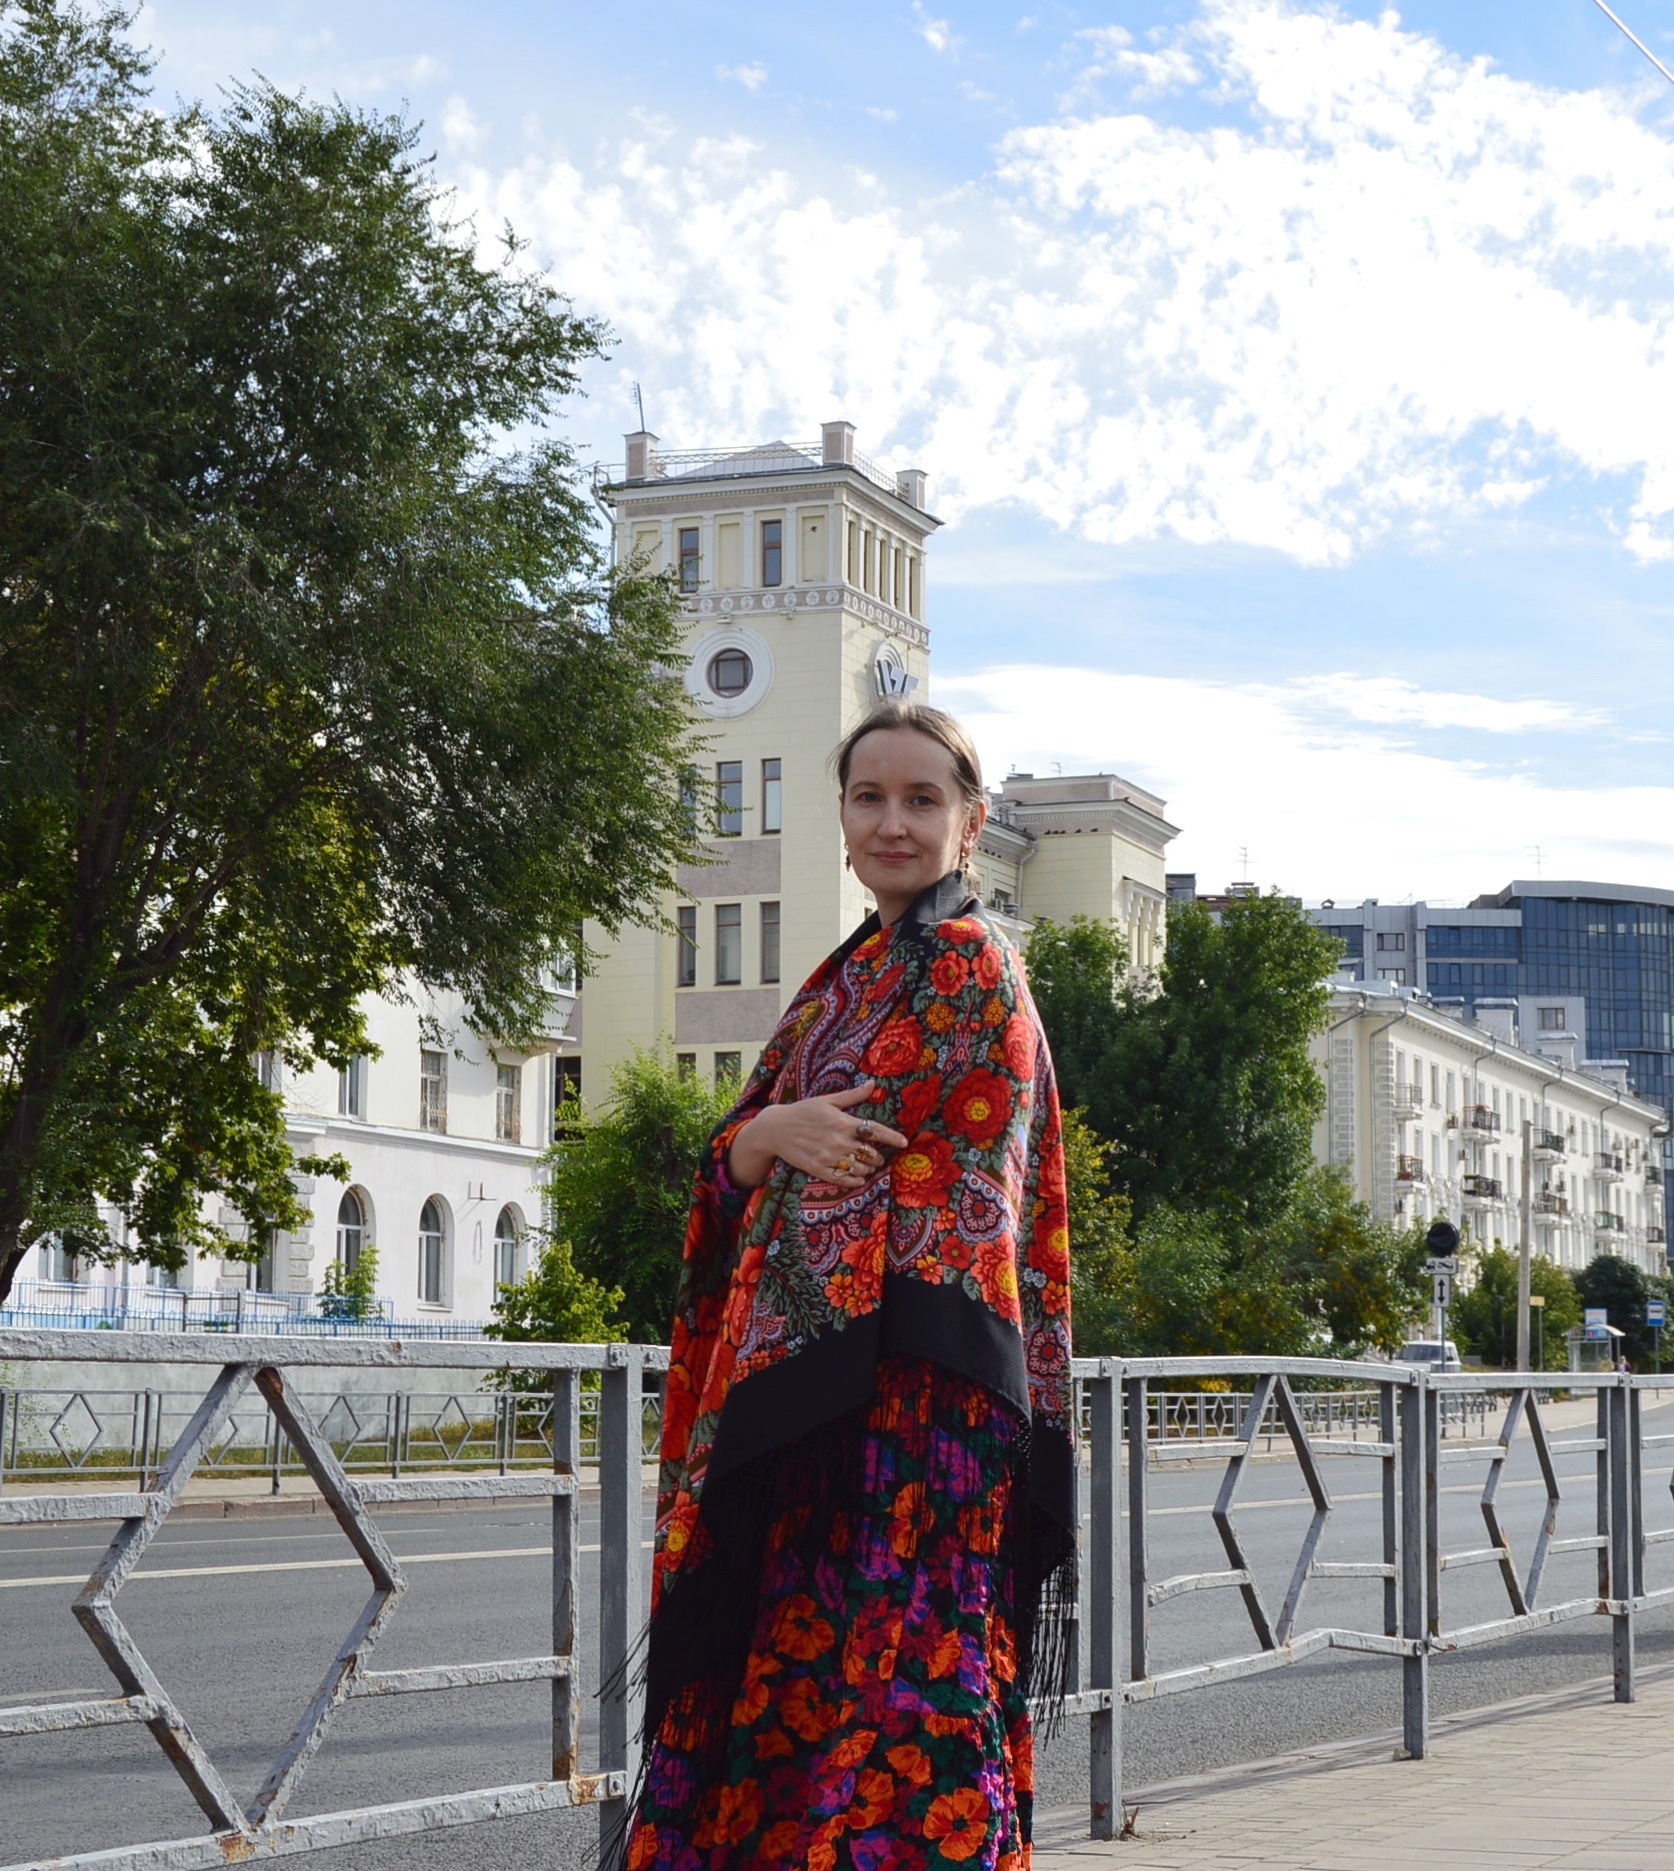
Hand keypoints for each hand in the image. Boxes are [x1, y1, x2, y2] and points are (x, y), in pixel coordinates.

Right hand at [727, 1081, 908, 1191]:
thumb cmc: (803, 1111)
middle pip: (870, 1154)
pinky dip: (855, 1180)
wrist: (775, 1128)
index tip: (904, 1142)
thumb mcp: (827, 1100)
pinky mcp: (818, 1169)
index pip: (875, 1132)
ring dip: (868, 1169)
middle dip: (878, 1157)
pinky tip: (858, 1178)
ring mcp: (829, 1156)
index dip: (892, 1138)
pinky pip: (844, 1179)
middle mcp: (839, 1140)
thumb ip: (852, 1095)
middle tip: (877, 1157)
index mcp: (843, 1122)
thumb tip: (872, 1084)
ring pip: (860, 1168)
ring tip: (868, 1167)